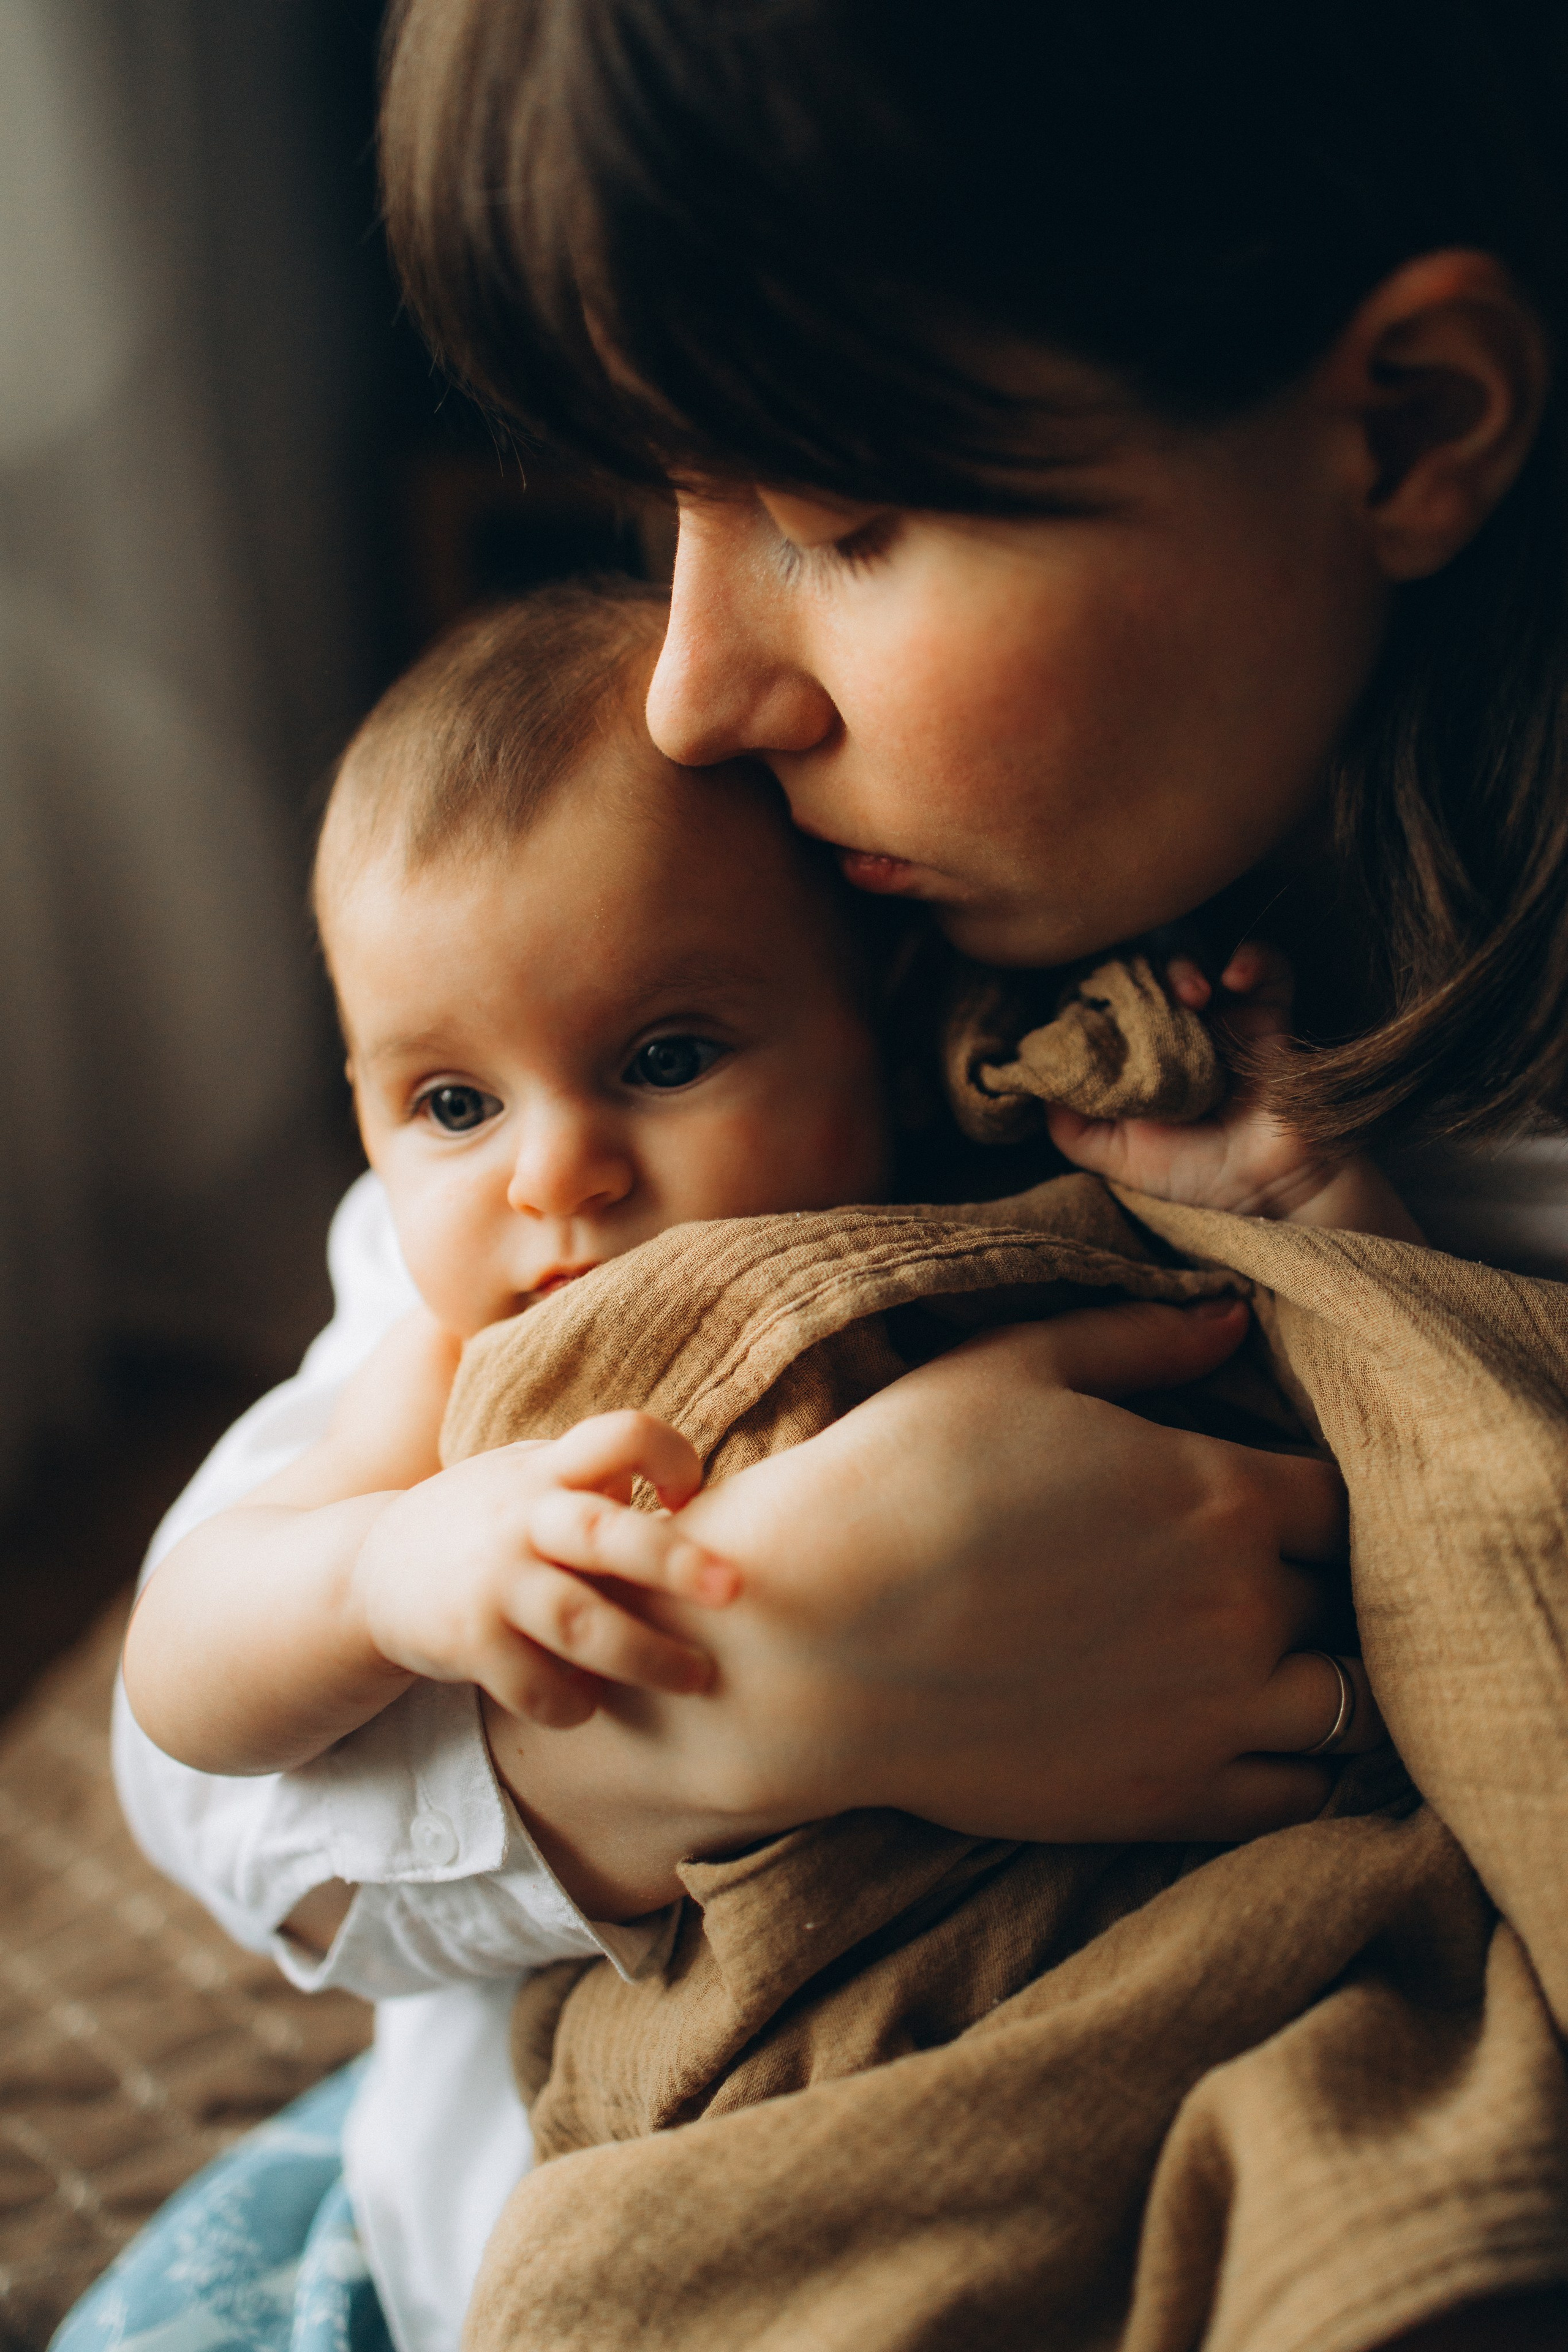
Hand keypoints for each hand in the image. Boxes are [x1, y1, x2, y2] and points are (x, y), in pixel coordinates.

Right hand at [352, 1412, 738, 1728]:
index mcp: (548, 1469)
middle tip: (734, 1589)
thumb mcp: (532, 1480)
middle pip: (602, 1531)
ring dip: (644, 1655)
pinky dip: (573, 1703)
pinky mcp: (467, 1641)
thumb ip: (599, 1484)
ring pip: (578, 1623)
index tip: (691, 1492)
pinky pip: (534, 1685)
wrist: (372, 1570)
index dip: (666, 1454)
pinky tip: (591, 1705)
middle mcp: (521, 1518)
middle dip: (672, 1559)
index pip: (618, 1435)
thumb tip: (704, 1506)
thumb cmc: (487, 1524)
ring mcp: (493, 1582)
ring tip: (696, 1677)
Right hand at [670, 1294, 1356, 1843]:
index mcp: (1219, 1493)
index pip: (1337, 1498)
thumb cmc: (897, 1481)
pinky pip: (1299, 1794)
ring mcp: (1217, 1714)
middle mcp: (1244, 1606)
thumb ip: (1138, 1338)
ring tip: (1243, 1661)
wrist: (809, 1641)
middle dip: (1290, 1581)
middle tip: (1218, 1579)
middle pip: (1333, 1595)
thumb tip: (1236, 1319)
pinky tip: (1229, 1732)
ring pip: (1338, 1701)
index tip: (1247, 1504)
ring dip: (1303, 1673)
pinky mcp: (1173, 1799)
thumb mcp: (1008, 1366)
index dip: (1296, 1497)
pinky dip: (1288, 1766)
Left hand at [1048, 944, 1418, 1236]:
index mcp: (1142, 1054)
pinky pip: (1268, 965)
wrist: (1268, 1192)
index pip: (1110, 1001)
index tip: (1089, 1006)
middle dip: (1138, 973)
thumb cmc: (1195, 1172)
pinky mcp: (1273, 1015)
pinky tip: (1235, 976)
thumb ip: (1071, 1126)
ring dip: (1186, 965)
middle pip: (1148, 971)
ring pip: (1199, 959)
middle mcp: (1181, 1029)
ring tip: (1192, 993)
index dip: (1095, 992)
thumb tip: (1033, 1083)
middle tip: (1141, 996)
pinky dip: (1252, 958)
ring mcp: (1227, 1017)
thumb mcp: (1116, 1156)